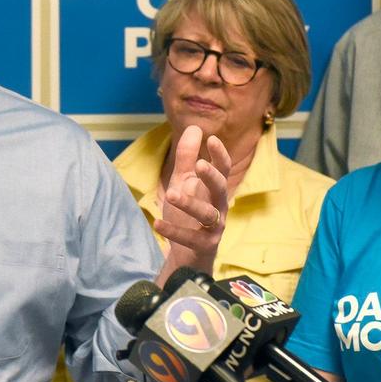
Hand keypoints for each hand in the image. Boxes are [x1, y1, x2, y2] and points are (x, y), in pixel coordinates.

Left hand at [154, 125, 229, 274]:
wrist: (187, 254)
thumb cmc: (188, 213)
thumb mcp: (184, 182)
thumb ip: (187, 157)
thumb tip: (194, 127)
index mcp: (214, 190)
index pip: (223, 170)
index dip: (220, 155)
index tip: (212, 139)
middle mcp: (219, 206)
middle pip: (221, 189)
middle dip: (211, 176)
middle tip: (199, 165)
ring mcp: (214, 227)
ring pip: (207, 214)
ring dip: (189, 203)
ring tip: (171, 193)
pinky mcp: (203, 246)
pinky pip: (190, 238)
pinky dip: (173, 231)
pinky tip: (157, 223)